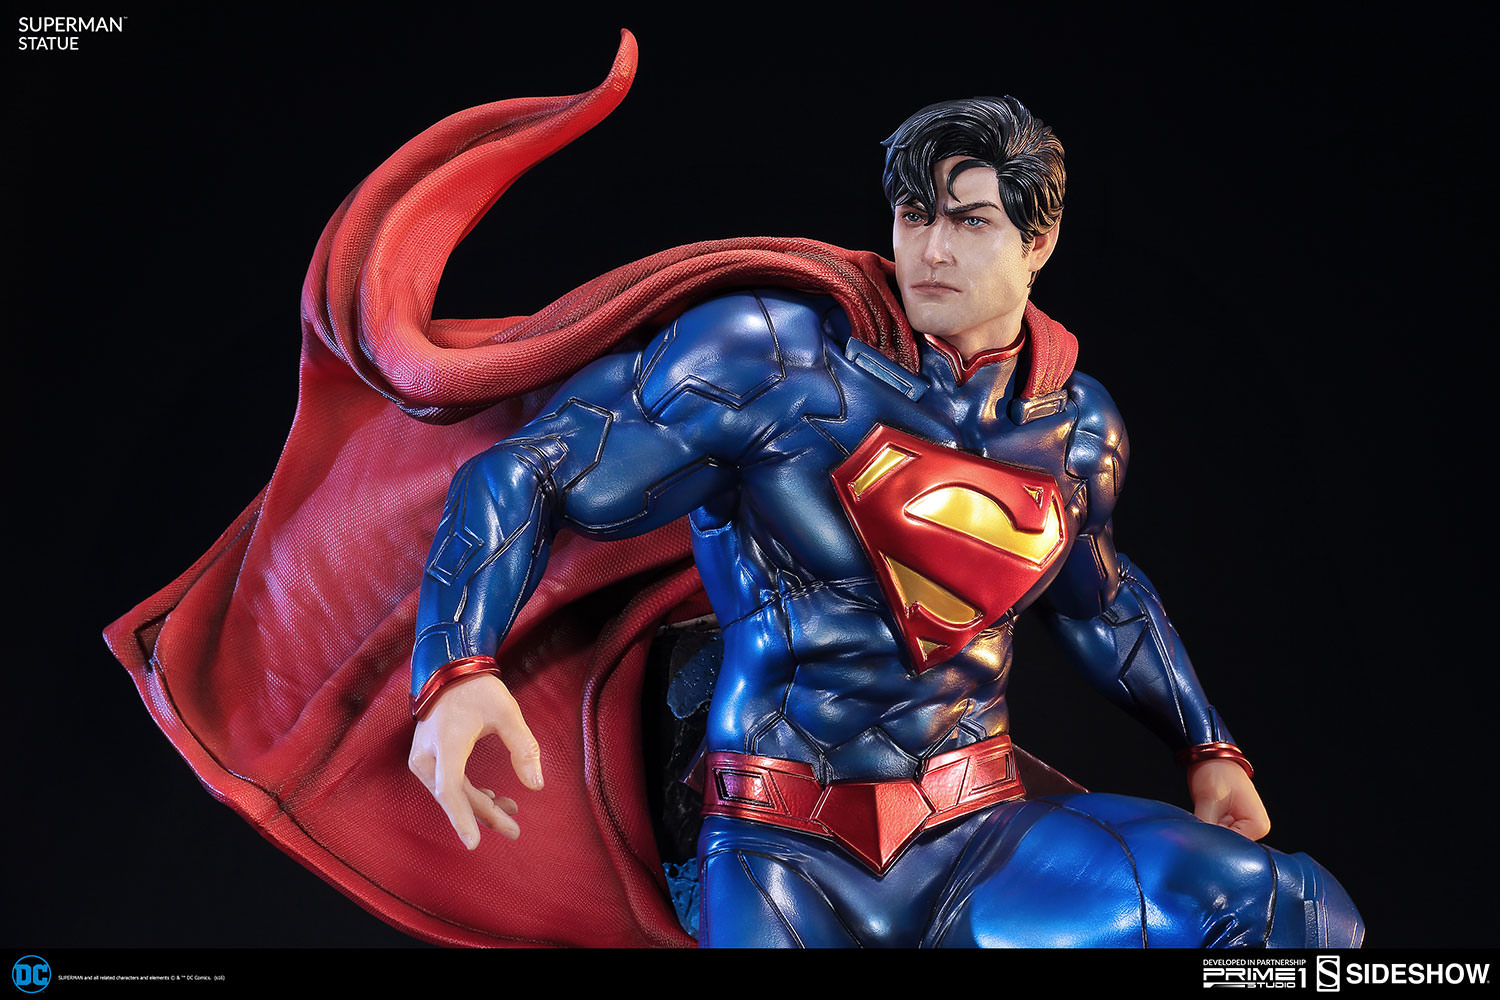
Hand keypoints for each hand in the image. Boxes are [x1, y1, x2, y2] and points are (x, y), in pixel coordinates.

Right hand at [407, 672, 543, 848]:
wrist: (448, 672)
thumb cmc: (478, 690)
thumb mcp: (507, 713)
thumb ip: (524, 748)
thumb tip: (536, 786)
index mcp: (447, 744)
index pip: (451, 790)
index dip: (462, 818)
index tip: (473, 844)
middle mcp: (428, 756)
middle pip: (456, 797)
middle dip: (486, 815)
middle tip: (515, 830)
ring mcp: (423, 759)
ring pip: (451, 794)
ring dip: (479, 806)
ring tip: (511, 812)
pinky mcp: (425, 760)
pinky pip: (446, 786)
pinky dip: (468, 795)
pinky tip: (491, 799)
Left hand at [1188, 758, 1270, 840]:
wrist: (1210, 756)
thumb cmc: (1216, 771)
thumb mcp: (1209, 799)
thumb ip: (1206, 824)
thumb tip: (1198, 844)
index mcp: (1258, 825)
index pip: (1234, 847)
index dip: (1214, 841)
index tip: (1201, 831)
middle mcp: (1254, 829)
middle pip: (1228, 845)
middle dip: (1211, 836)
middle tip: (1199, 820)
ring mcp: (1242, 826)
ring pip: (1220, 839)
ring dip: (1207, 831)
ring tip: (1202, 812)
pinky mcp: (1230, 822)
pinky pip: (1215, 832)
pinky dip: (1206, 826)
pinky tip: (1201, 814)